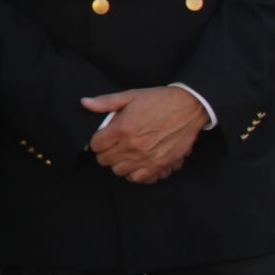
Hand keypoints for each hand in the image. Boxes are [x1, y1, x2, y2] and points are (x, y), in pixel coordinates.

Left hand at [82, 86, 204, 183]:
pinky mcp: (161, 164)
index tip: (102, 138)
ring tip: (125, 154)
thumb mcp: (130, 96)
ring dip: (119, 164)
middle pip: (106, 161)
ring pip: (120, 171)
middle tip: (113, 146)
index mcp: (122, 129)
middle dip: (106, 153)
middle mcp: (133, 146)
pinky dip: (136, 174)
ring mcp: (147, 157)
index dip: (97, 141)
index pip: (96, 146)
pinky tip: (137, 164)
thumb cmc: (159, 100)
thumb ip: (105, 102)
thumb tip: (85, 103)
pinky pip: (141, 178)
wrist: (189, 107)